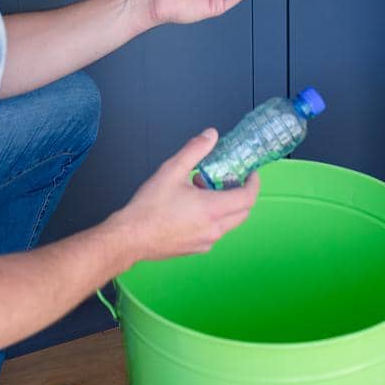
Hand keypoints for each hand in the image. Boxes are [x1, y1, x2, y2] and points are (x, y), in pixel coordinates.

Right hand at [112, 129, 259, 262]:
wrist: (130, 238)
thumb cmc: (149, 207)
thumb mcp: (172, 170)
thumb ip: (195, 149)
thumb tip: (211, 135)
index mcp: (213, 209)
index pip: (248, 198)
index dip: (253, 183)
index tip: (250, 173)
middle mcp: (214, 229)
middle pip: (242, 212)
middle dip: (239, 194)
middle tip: (226, 179)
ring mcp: (206, 242)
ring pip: (228, 223)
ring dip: (223, 205)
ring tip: (200, 190)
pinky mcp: (196, 249)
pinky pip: (214, 232)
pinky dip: (212, 218)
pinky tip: (191, 208)